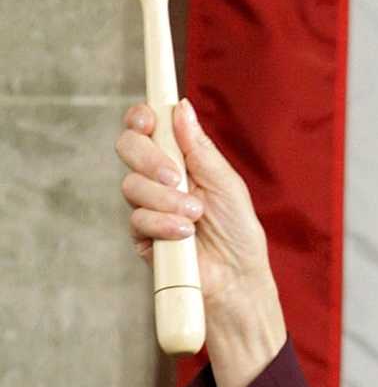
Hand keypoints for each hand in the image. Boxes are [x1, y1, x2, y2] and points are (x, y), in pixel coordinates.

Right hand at [118, 100, 286, 386]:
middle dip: (149, 160)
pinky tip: (184, 234)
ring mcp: (147, 207)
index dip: (141, 119)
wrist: (238, 278)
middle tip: (175, 177)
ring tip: (195, 216)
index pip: (148, 130)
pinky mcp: (141, 236)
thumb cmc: (238, 231)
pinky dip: (162, 225)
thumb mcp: (226, 184)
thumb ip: (200, 149)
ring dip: (166, 200)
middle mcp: (159, 180)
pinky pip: (136, 219)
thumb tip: (181, 108)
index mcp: (181, 162)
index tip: (146, 119)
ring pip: (131, 186)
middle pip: (128, 149)